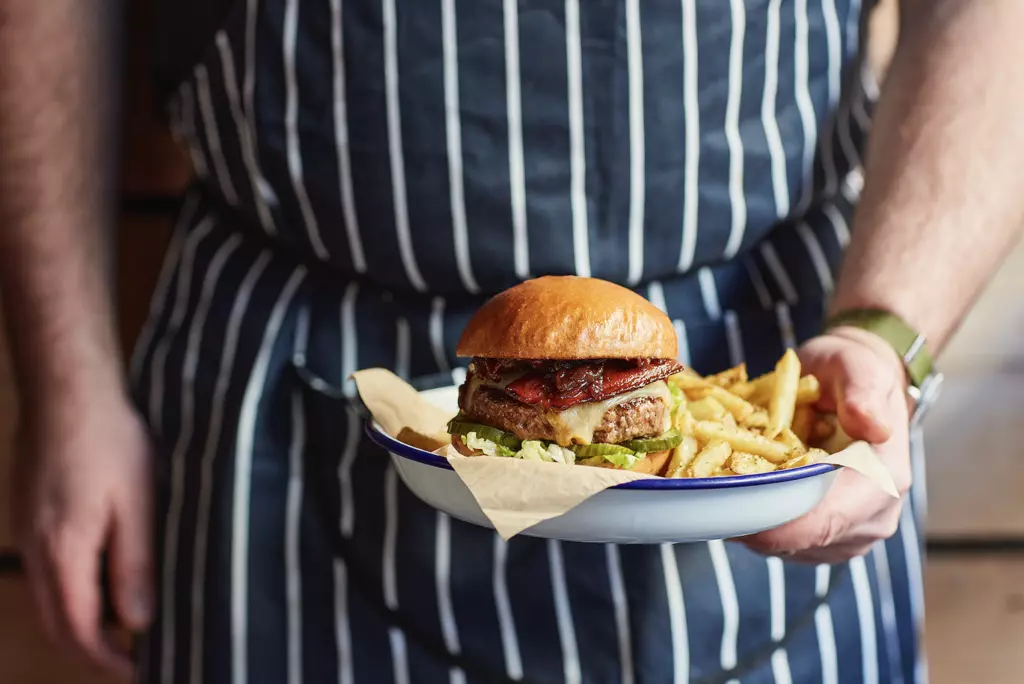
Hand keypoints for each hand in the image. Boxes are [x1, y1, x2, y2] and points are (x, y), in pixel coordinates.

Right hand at [12, 387, 153, 679]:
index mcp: (65, 552)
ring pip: (48, 598)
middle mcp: (38, 549)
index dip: (106, 657)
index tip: (138, 667)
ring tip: (123, 620)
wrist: (67, 392)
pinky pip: (47, 570)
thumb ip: (136, 563)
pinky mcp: (31, 515)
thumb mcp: (137, 503)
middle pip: (56, 621)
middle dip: (90, 646)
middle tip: (131, 653)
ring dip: (80, 619)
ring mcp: (29, 531)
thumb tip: (136, 619)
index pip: (78, 629)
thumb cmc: (109, 440)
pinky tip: (103, 576)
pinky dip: (72, 589)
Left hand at [738, 327, 911, 563]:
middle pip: (795, 540)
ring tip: (720, 478)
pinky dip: (755, 515)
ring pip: (782, 546)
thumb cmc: (850, 371)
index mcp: (881, 483)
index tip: (723, 505)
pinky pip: (780, 540)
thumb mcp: (856, 362)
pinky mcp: (824, 538)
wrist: (859, 388)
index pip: (822, 522)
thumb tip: (870, 424)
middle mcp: (870, 519)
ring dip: (747, 516)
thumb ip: (862, 388)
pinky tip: (738, 485)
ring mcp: (847, 535)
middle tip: (705, 485)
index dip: (769, 523)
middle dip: (746, 515)